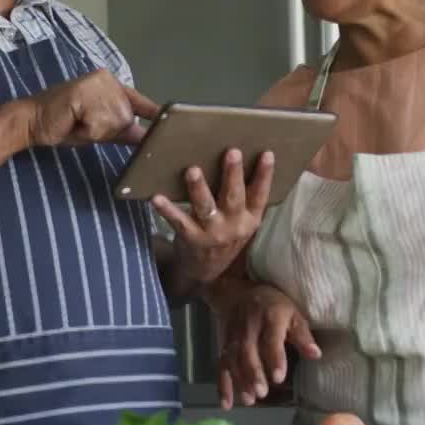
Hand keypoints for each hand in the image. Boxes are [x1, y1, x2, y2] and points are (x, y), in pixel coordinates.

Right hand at [24, 70, 159, 146]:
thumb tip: (147, 138)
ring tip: (77, 122)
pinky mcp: (84, 91)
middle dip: (107, 130)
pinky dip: (86, 129)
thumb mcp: (100, 129)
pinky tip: (72, 120)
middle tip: (84, 124)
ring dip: (96, 130)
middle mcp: (107, 79)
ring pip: (115, 122)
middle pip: (127, 118)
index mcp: (112, 85)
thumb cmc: (64, 125)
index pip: (140, 102)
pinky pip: (98, 123)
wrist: (32, 121)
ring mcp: (96, 82)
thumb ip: (123, 130)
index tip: (170, 118)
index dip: (154, 113)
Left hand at [150, 149, 274, 284]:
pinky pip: (179, 222)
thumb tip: (240, 159)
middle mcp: (234, 226)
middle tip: (232, 152)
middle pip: (234, 197)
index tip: (267, 154)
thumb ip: (243, 199)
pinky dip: (168, 210)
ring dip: (199, 188)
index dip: (264, 175)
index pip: (260, 195)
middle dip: (233, 174)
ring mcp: (213, 233)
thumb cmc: (225, 235)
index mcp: (250, 219)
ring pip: (206, 207)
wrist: (206, 271)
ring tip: (193, 171)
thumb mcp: (242, 222)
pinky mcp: (192, 238)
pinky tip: (157, 198)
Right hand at [213, 283, 319, 408]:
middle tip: (262, 393)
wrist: (238, 293)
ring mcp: (233, 337)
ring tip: (249, 400)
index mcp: (269, 317)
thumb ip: (302, 335)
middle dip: (254, 373)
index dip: (274, 358)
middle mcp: (248, 327)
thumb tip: (316, 354)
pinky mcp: (223, 346)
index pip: (271, 339)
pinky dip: (222, 386)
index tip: (279, 377)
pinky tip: (227, 404)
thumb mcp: (292, 313)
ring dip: (239, 381)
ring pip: (233, 360)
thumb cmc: (272, 306)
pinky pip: (221, 366)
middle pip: (248, 352)